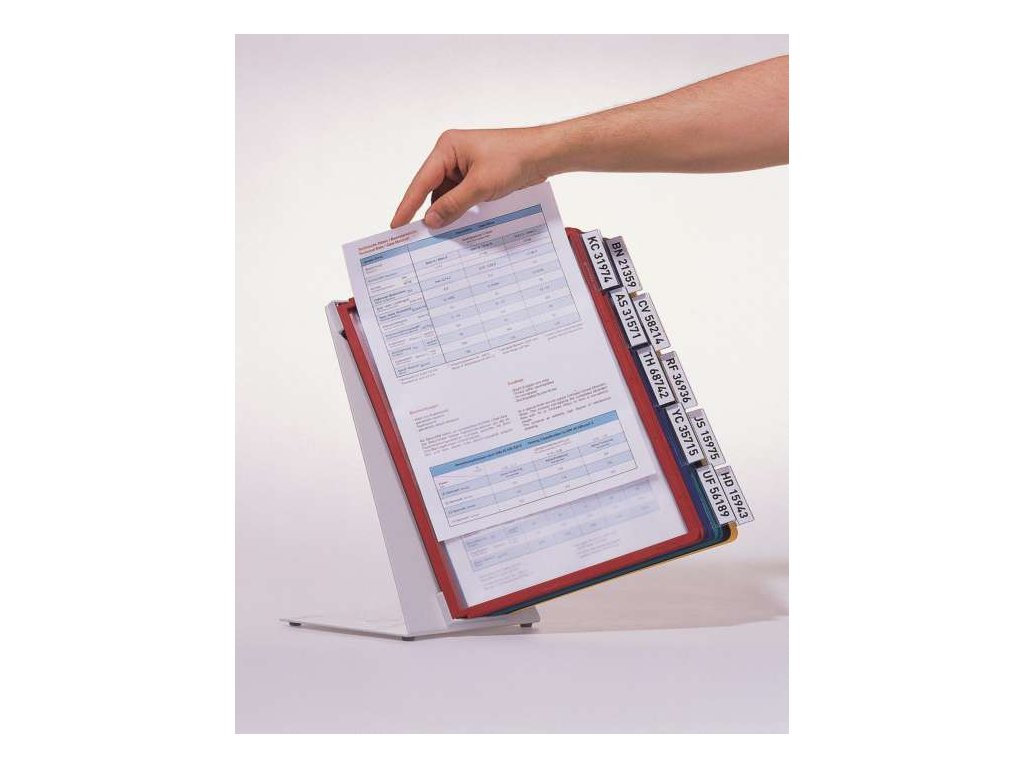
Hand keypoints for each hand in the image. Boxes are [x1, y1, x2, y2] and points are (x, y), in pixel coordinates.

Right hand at [390, 127, 555, 229]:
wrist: (543, 155)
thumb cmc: (514, 159)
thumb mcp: (481, 186)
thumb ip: (453, 205)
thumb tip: (431, 221)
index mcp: (447, 147)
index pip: (422, 180)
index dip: (408, 204)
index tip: (396, 225)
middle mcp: (452, 154)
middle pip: (432, 188)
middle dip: (429, 211)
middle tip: (415, 237)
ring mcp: (465, 165)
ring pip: (447, 195)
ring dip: (447, 213)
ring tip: (439, 236)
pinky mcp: (476, 175)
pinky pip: (461, 196)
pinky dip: (460, 210)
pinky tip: (459, 226)